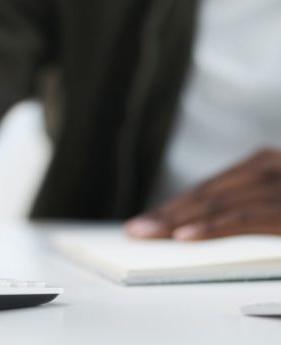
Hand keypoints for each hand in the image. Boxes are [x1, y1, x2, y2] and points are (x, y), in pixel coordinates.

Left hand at [124, 149, 280, 239]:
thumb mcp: (276, 196)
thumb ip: (250, 202)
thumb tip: (200, 222)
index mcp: (261, 164)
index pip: (208, 189)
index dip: (174, 206)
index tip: (145, 220)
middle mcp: (265, 169)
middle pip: (205, 195)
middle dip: (166, 214)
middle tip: (134, 229)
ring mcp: (277, 186)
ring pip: (216, 204)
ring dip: (176, 221)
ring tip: (146, 234)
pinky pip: (243, 219)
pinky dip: (210, 228)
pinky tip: (183, 237)